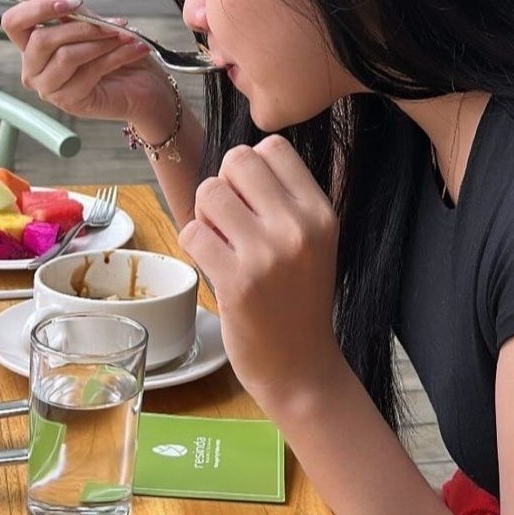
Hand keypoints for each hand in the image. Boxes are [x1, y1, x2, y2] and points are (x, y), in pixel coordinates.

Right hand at [0, 0, 174, 130]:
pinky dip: (115, 56)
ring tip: (125, 35)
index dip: (38, 7)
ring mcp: (49, 88)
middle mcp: (33, 69)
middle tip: (112, 22)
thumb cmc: (112, 51)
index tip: (74, 2)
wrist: (144, 84)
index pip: (13, 23)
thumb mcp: (86, 18)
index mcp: (31, 45)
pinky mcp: (70, 102)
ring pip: (66, 55)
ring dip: (100, 41)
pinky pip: (89, 71)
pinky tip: (133, 48)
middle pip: (42, 40)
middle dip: (81, 27)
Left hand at [178, 136, 342, 410]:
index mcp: (320, 212)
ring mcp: (267, 255)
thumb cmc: (299, 298)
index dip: (252, 167)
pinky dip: (194, 244)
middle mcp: (298, 227)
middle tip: (232, 221)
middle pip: (237, 160)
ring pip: (209, 192)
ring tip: (222, 243)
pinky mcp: (236, 283)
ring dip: (205, 215)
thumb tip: (238, 157)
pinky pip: (192, 232)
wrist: (301, 368)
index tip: (252, 199)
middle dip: (224, 185)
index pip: (272, 146)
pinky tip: (213, 264)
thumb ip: (285, 198)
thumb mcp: (313, 240)